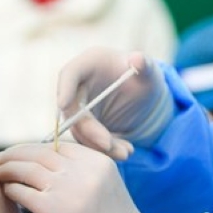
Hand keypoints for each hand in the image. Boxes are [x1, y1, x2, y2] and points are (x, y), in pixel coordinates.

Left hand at [0, 142, 143, 212]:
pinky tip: (8, 192)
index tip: (19, 154)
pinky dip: (11, 190)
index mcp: (96, 160)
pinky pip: (22, 192)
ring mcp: (69, 190)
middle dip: (13, 154)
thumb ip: (82, 168)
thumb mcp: (105, 183)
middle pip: (37, 152)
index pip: (56, 144)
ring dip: (6, 169)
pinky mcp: (56, 212)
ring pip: (25, 169)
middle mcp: (82, 171)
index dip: (33, 148)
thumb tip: (45, 160)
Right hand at [56, 47, 171, 159]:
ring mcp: (79, 108)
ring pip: (79, 130)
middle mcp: (79, 86)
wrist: (143, 95)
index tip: (63, 104)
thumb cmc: (143, 75)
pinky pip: (89, 141)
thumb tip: (138, 59)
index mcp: (88, 64)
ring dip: (98, 145)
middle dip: (88, 130)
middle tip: (108, 144)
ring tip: (125, 152)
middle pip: (72, 110)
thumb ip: (145, 64)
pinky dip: (104, 150)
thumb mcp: (149, 70)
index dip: (64, 88)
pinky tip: (125, 151)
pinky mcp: (85, 125)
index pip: (69, 73)